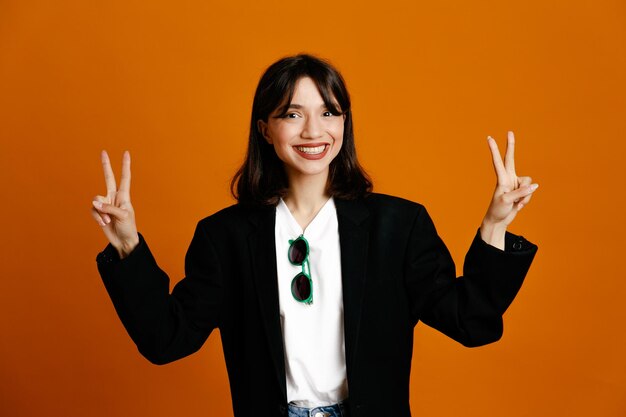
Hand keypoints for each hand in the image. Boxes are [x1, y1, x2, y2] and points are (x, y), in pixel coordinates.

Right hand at [91, 150, 138, 257]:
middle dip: (106, 165)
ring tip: (109, 221)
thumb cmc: (128, 228)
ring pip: (96, 200)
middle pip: (108, 178)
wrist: (123, 241)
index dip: (125, 165)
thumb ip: (109, 207)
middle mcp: (114, 197)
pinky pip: (93, 210)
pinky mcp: (99, 212)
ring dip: (101, 212)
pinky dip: (97, 217)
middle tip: (103, 152)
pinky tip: (104, 224)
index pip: (125, 177)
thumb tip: (95, 203)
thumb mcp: (122, 216)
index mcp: (124, 196)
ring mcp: (105, 204)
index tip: (126, 153)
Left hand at [480, 131, 537, 247]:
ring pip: (529, 183)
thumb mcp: (507, 201)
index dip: (495, 150)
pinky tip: (518, 205)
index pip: (498, 161)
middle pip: (511, 159)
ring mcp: (515, 184)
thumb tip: (534, 186)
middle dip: (511, 146)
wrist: (499, 220)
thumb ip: (521, 192)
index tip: (489, 138)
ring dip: (525, 195)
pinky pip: (530, 192)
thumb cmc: (498, 210)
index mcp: (502, 179)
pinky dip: (526, 200)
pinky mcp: (521, 191)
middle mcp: (508, 178)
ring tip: (516, 202)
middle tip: (510, 131)